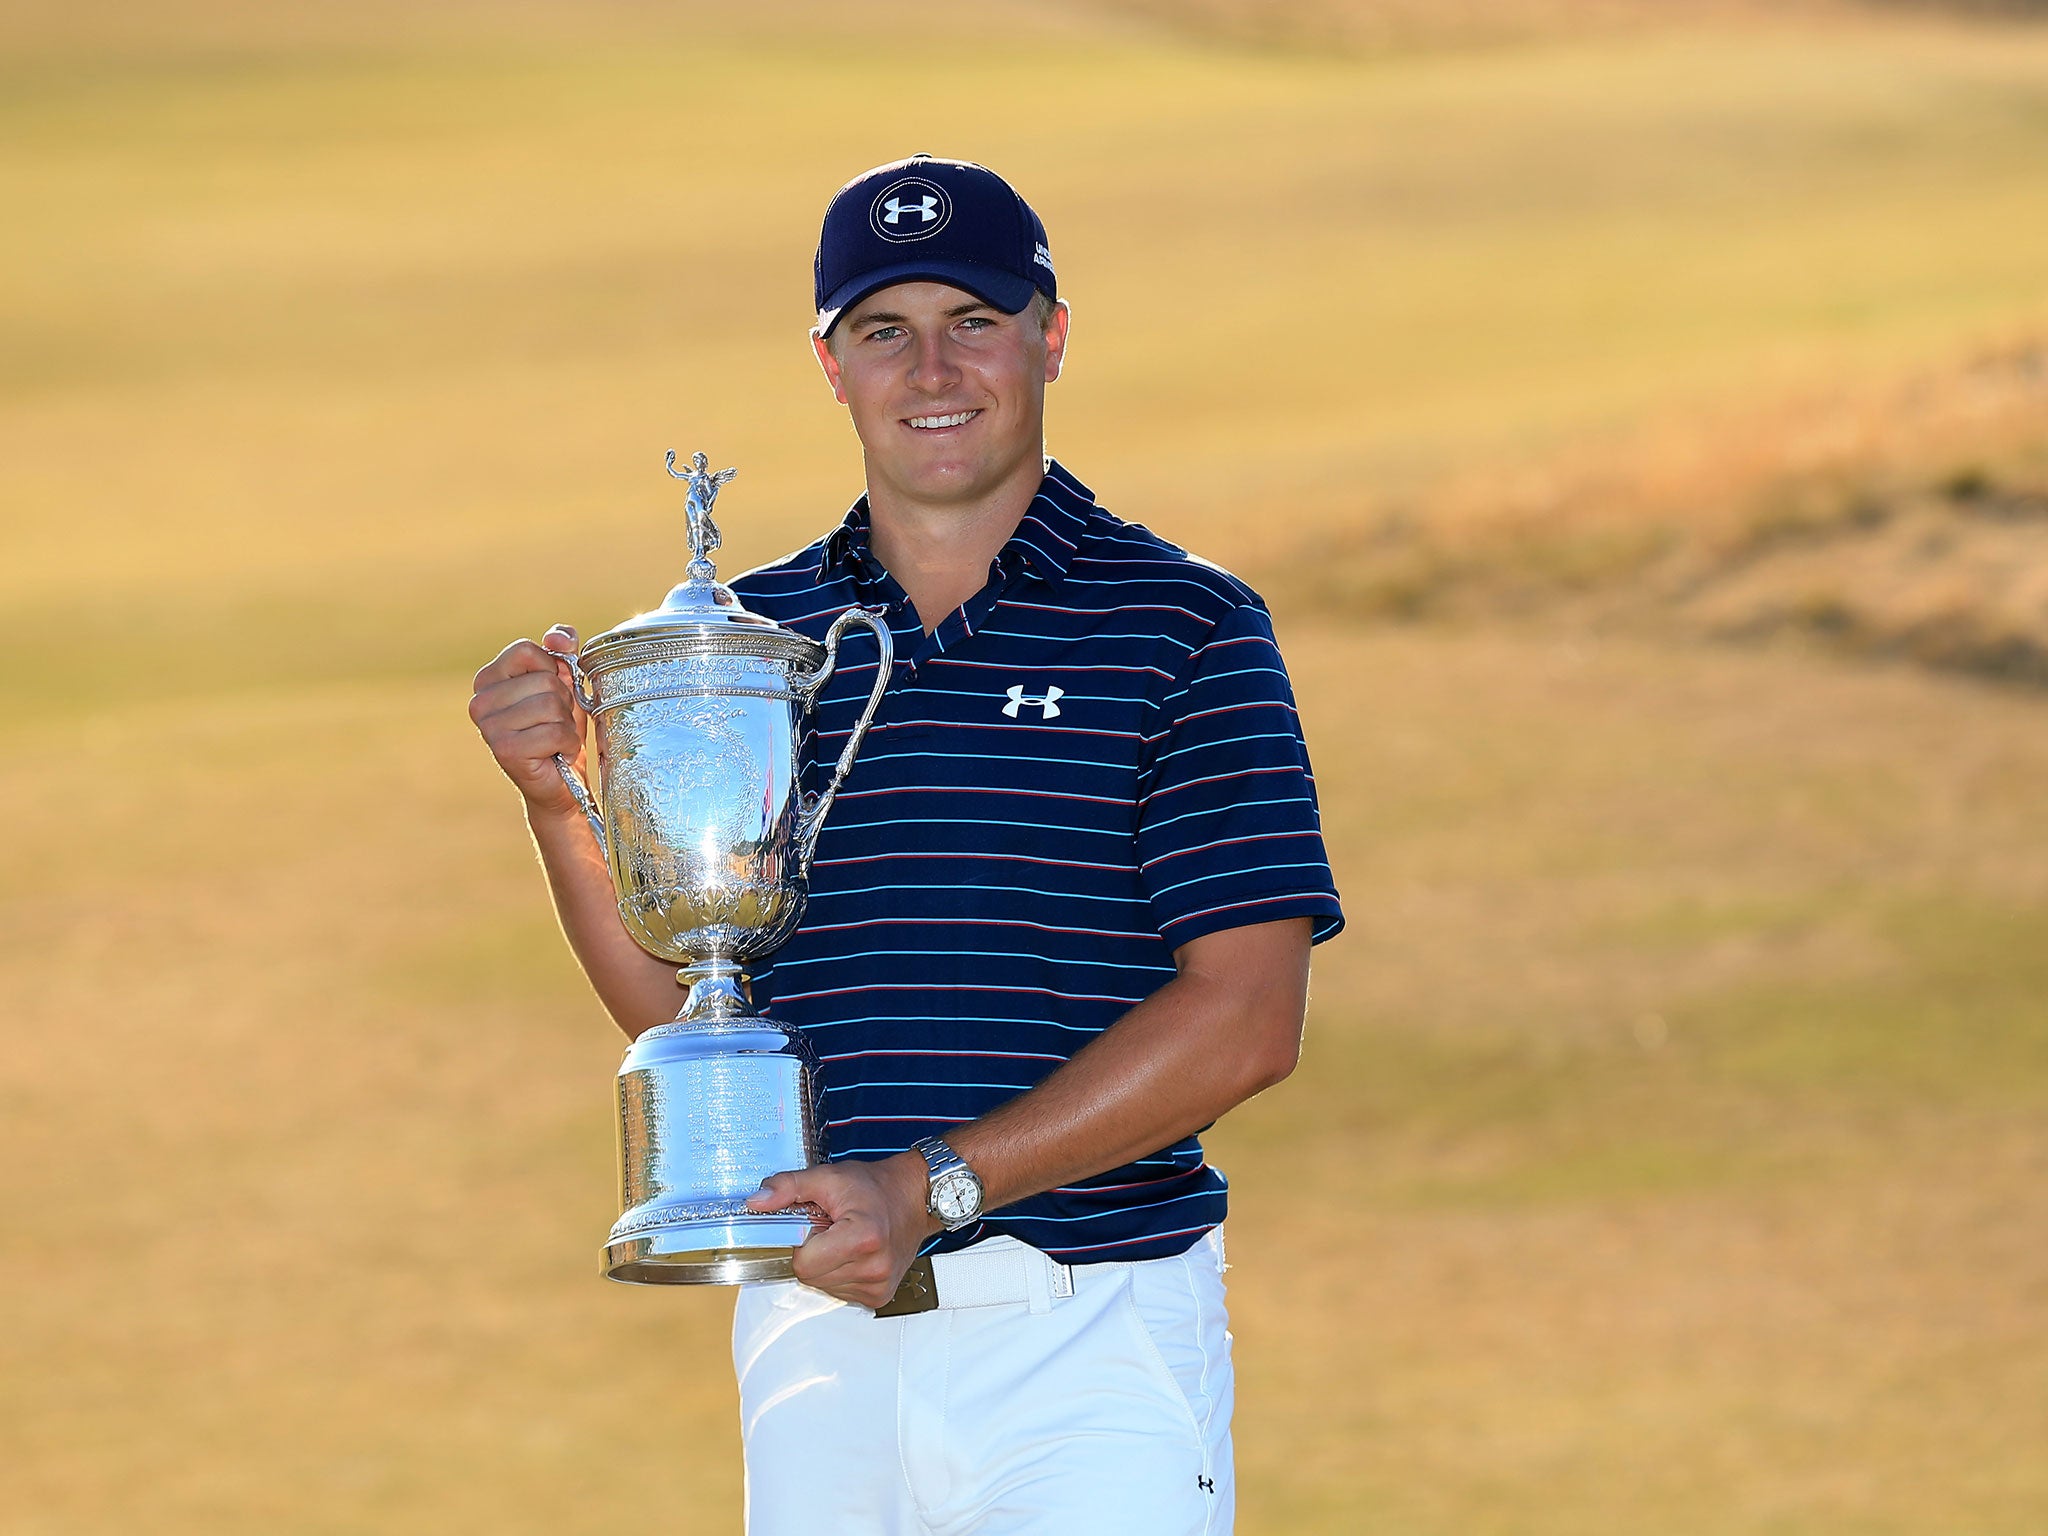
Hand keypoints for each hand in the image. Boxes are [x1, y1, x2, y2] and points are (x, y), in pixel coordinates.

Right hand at [468, 625, 588, 816]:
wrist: (560, 782)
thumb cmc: (558, 727)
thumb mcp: (563, 682)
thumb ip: (562, 651)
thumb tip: (558, 637)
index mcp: (488, 679)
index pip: (527, 650)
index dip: (552, 670)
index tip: (552, 692)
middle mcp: (479, 701)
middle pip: (544, 680)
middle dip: (563, 702)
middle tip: (554, 723)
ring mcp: (488, 727)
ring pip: (551, 705)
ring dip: (566, 724)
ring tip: (556, 739)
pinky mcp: (505, 750)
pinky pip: (555, 731)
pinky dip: (568, 744)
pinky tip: (557, 754)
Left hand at [748, 1153, 938, 1309]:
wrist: (916, 1196)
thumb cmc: (876, 1186)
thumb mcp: (829, 1176)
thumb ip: (788, 1187)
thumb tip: (756, 1201)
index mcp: (862, 1238)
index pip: (803, 1263)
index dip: (804, 1241)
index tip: (818, 1223)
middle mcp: (874, 1268)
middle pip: (811, 1277)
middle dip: (814, 1252)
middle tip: (832, 1228)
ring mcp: (878, 1286)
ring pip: (823, 1286)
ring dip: (827, 1265)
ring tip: (846, 1238)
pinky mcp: (880, 1296)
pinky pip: (840, 1292)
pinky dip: (840, 1274)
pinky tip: (855, 1254)